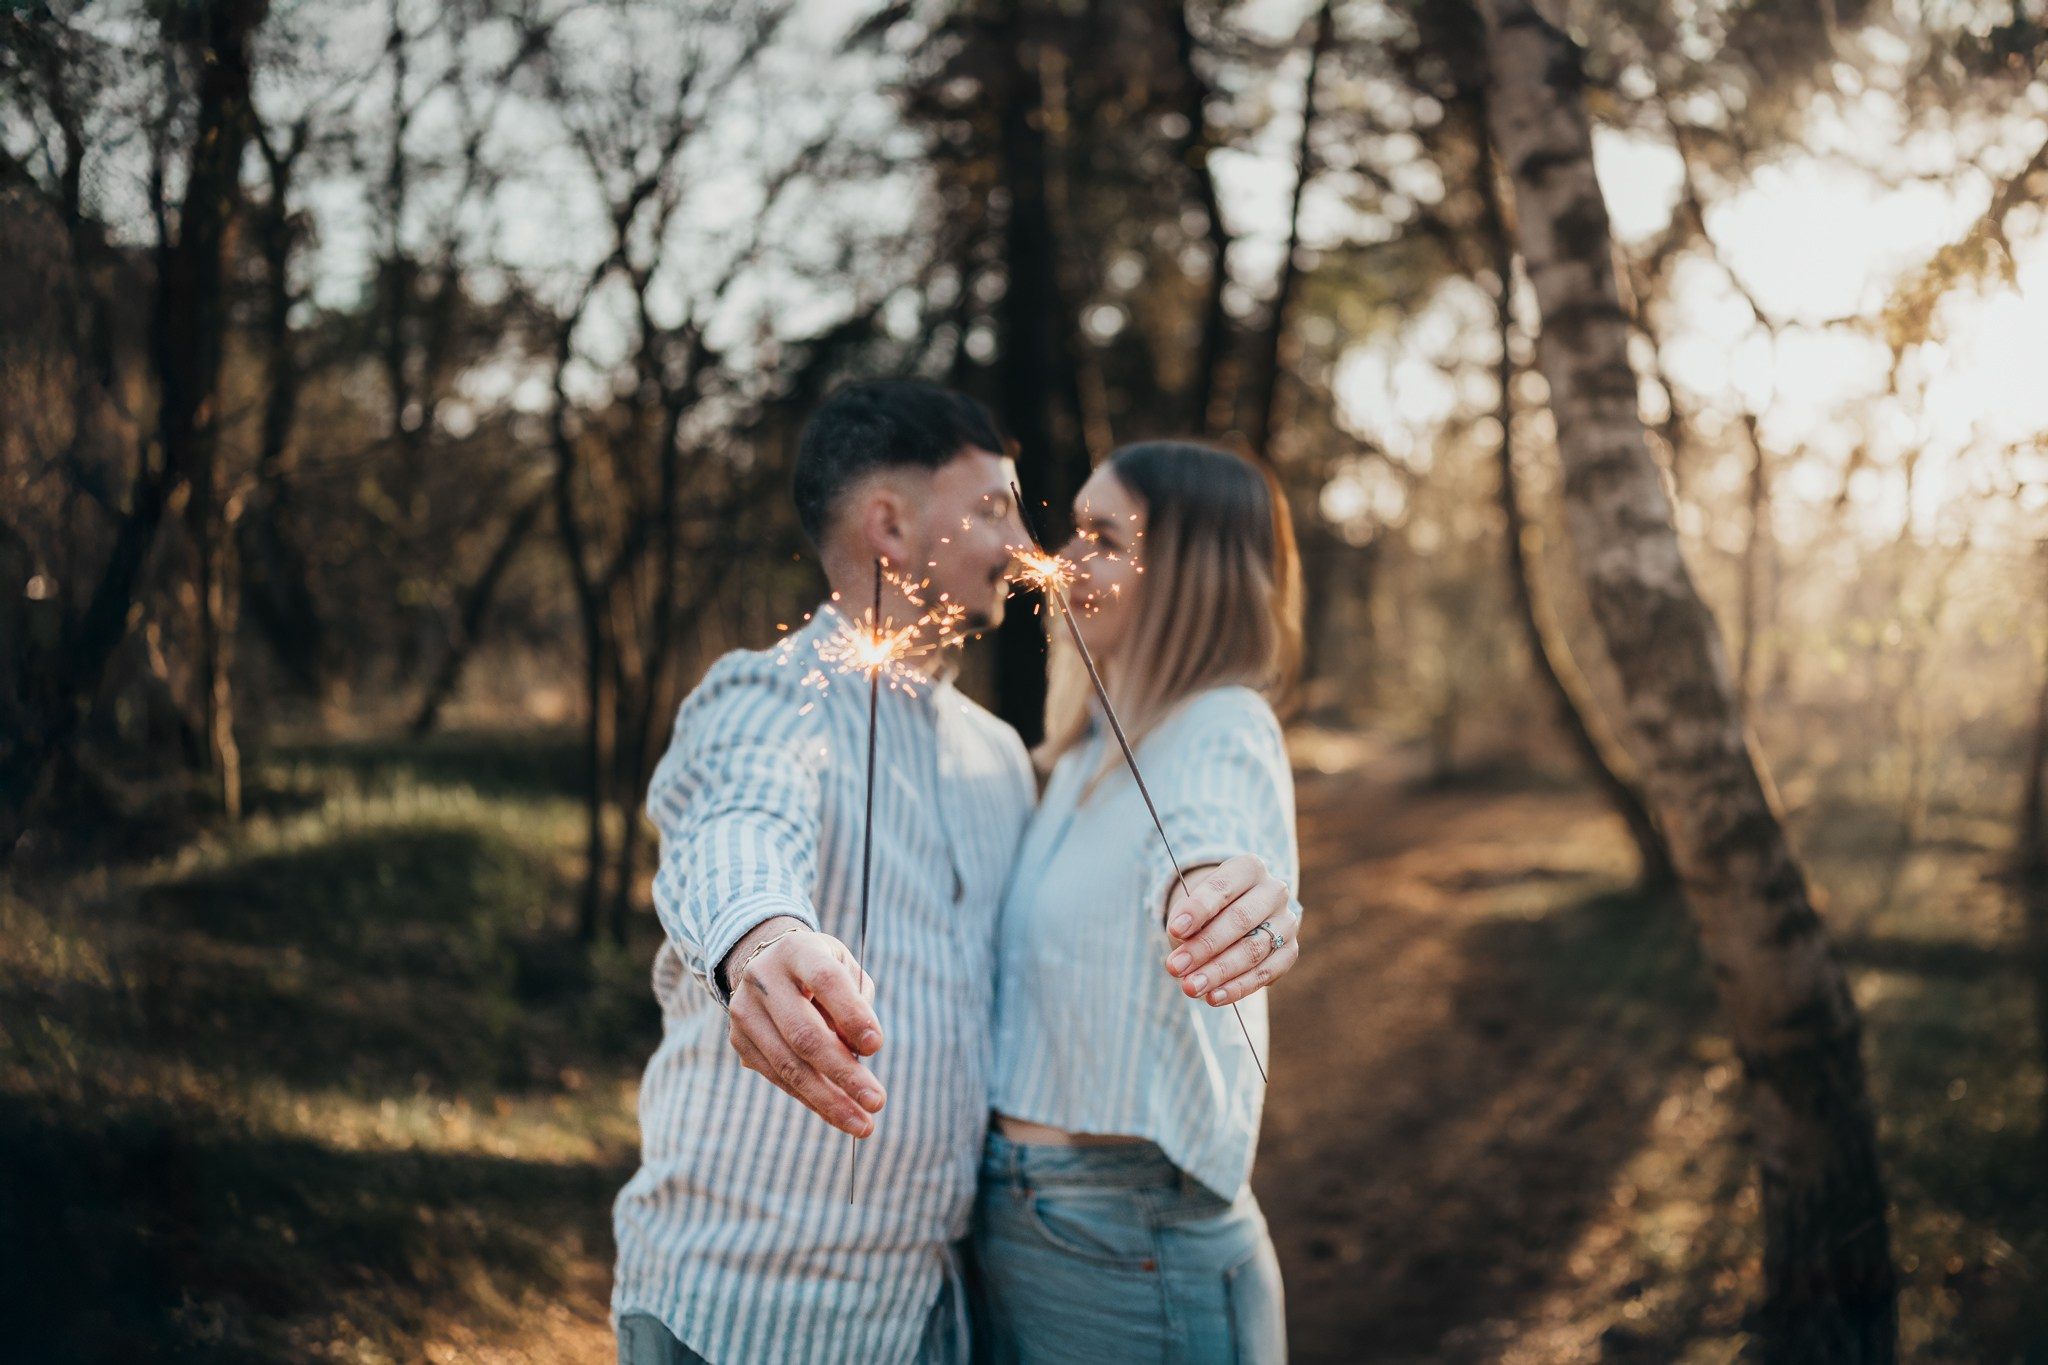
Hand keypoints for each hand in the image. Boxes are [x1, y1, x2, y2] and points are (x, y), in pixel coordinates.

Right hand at [721, 917, 885, 1136]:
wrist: (767, 964)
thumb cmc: (822, 971)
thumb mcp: (845, 970)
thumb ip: (856, 1005)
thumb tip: (855, 1057)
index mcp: (798, 950)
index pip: (826, 980)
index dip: (851, 1014)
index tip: (877, 1047)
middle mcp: (764, 978)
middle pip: (804, 1033)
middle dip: (844, 1073)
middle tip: (877, 1102)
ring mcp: (745, 1011)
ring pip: (788, 1064)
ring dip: (828, 1100)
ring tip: (862, 1124)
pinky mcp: (739, 1041)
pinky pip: (778, 1077)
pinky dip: (810, 1099)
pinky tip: (837, 1114)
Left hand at [1161, 854, 1301, 1006]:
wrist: (1238, 913)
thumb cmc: (1209, 910)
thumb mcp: (1193, 909)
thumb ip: (1188, 927)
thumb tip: (1184, 959)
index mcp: (1249, 868)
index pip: (1222, 887)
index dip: (1198, 909)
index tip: (1174, 930)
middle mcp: (1273, 891)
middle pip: (1239, 920)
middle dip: (1204, 947)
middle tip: (1174, 968)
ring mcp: (1286, 921)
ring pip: (1253, 950)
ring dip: (1218, 972)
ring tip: (1191, 987)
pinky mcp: (1291, 950)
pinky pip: (1266, 972)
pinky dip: (1238, 987)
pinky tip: (1214, 997)